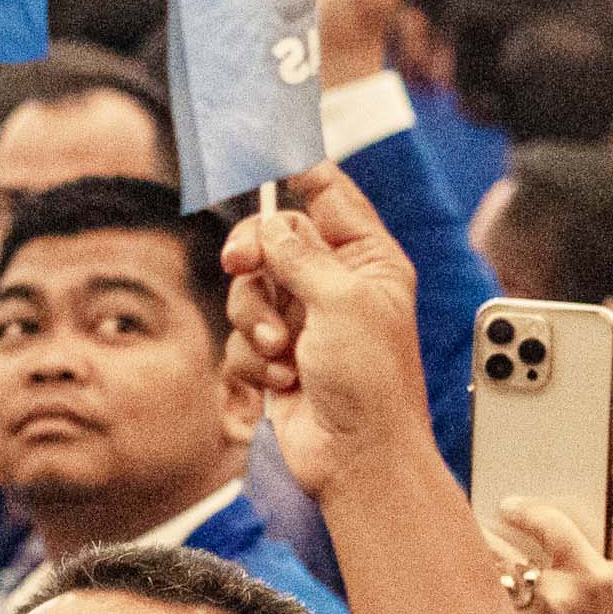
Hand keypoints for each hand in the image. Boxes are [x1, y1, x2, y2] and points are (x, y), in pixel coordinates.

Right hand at [218, 162, 428, 502]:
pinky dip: (252, 360)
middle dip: (254, 258)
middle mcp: (335, 286)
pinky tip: (281, 382)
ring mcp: (304, 323)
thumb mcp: (343, 303)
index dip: (296, 172)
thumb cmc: (372, 384)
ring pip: (249, 291)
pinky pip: (241, 338)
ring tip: (280, 353)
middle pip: (273, 240)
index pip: (329, 196)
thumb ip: (300, 256)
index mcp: (368, 261)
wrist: (358, 460)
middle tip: (240, 265)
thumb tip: (270, 225)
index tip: (259, 153)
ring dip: (254, 321)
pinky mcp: (276, 358)